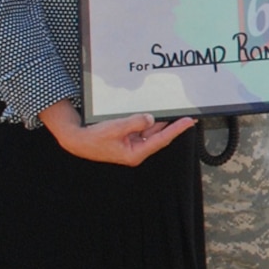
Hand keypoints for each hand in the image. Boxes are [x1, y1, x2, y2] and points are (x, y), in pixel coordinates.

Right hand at [42, 102, 194, 165]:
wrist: (78, 141)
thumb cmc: (94, 138)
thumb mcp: (116, 127)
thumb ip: (135, 122)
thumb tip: (151, 119)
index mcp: (135, 153)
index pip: (161, 140)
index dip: (176, 130)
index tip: (189, 122)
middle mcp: (137, 151)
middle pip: (160, 137)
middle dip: (173, 127)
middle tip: (189, 118)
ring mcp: (133, 145)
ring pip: (152, 132)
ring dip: (162, 123)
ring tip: (177, 114)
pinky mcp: (128, 139)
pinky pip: (143, 130)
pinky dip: (149, 122)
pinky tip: (157, 115)